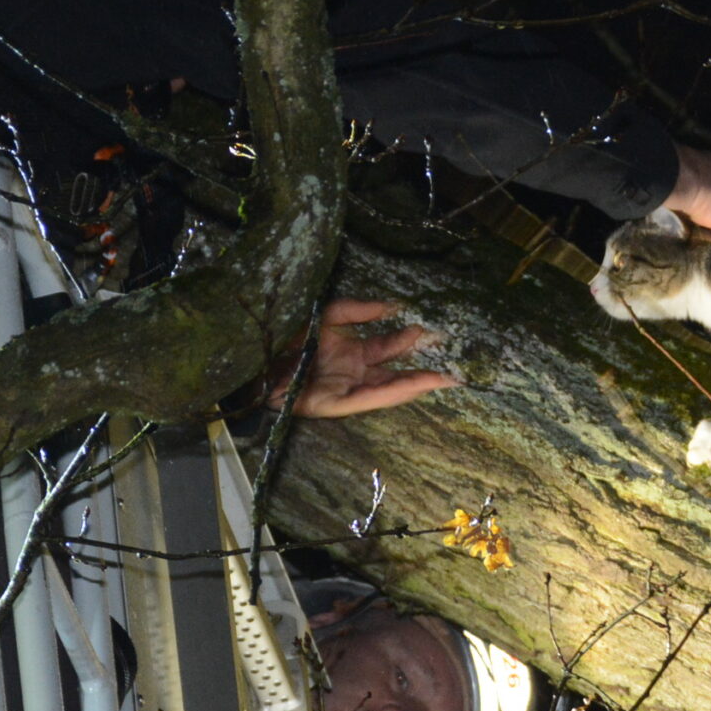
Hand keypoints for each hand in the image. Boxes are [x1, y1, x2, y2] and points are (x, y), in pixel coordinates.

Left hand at [273, 299, 457, 417]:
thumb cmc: (287, 337)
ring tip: (444, 379)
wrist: (256, 359)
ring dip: (416, 385)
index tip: (431, 330)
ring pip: (388, 390)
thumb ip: (358, 311)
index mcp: (352, 353)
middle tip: (454, 364)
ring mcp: (346, 390)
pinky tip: (413, 386)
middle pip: (395, 373)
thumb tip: (392, 307)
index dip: (410, 339)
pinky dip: (393, 393)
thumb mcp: (326, 316)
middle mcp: (354, 373)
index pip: (388, 347)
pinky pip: (370, 399)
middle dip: (425, 370)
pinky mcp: (336, 404)